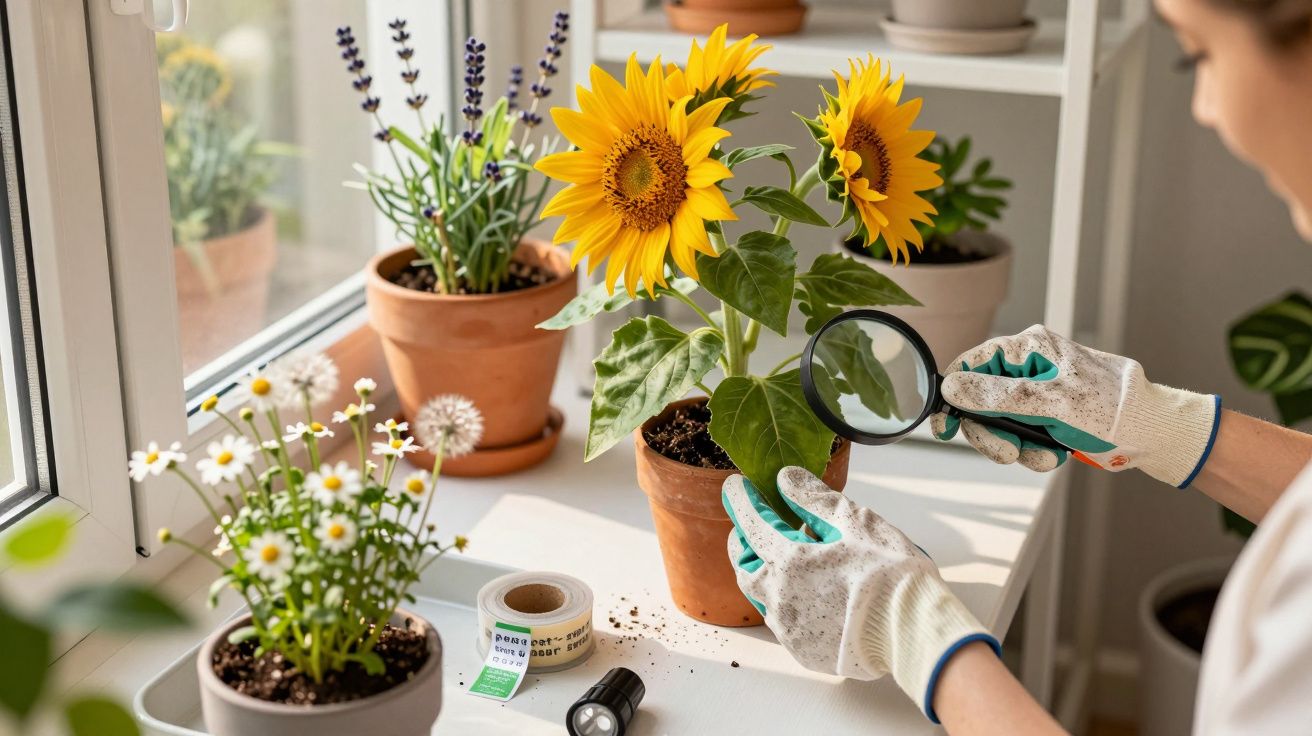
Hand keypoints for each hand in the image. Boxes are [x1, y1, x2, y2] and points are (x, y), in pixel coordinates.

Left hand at [722, 467, 998, 722]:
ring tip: (775, 555)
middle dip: (743, 539)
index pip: (751, 522)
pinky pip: (780, 620)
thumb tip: (785, 479)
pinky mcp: (802, 650)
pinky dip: (781, 598)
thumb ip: (814, 498)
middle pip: (744, 563)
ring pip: (758, 594)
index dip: (741, 500)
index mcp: (789, 560)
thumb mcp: (856, 522)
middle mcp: (779, 596)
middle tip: (750, 523)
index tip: (736, 486)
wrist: (915, 633)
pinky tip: (800, 591)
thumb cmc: (891, 575)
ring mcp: (789, 627)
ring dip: (760, 570)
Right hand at [930, 325, 1220, 486]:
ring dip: (1016, 447)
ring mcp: (1036, 394)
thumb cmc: (1112, 408)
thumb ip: (997, 395)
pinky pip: (1019, 437)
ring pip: (997, 424)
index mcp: (1028, 350)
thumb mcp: (1050, 402)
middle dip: (991, 432)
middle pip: (979, 401)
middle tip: (1007, 452)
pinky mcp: (1044, 417)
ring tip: (1044, 455)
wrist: (1152, 433)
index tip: (946, 427)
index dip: (954, 396)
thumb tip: (951, 386)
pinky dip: (1032, 452)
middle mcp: (1028, 368)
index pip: (970, 366)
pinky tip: (1054, 454)